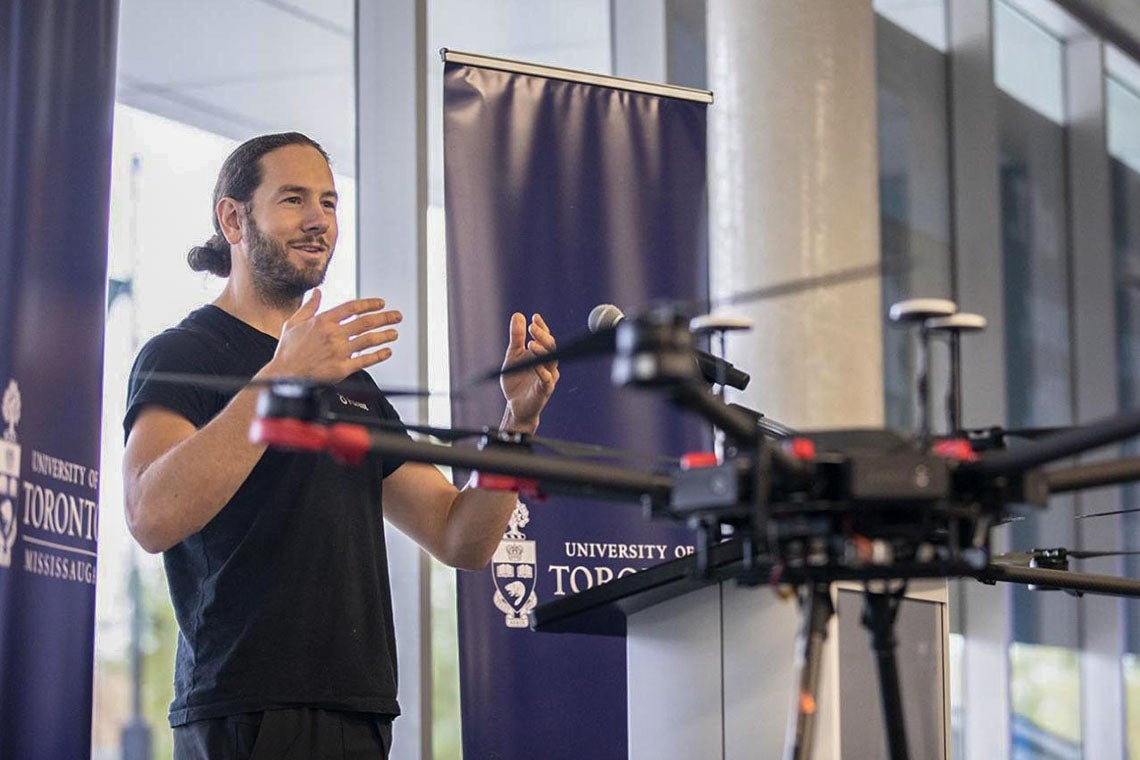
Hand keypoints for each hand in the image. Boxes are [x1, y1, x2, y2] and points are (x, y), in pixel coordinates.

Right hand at [260, 289, 402, 382]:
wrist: (284, 375)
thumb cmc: (288, 350)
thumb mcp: (293, 323)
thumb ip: (309, 307)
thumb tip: (317, 293)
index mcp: (323, 321)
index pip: (352, 307)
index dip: (369, 304)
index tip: (381, 304)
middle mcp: (333, 334)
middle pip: (365, 322)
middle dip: (385, 317)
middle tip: (397, 316)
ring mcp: (338, 351)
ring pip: (368, 340)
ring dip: (385, 335)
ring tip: (394, 333)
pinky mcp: (341, 368)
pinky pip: (365, 360)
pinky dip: (379, 355)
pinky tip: (387, 351)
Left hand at [500, 312, 558, 433]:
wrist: (515, 405)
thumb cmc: (516, 380)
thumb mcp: (513, 355)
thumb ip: (516, 337)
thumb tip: (518, 315)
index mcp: (542, 354)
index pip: (546, 337)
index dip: (542, 327)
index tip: (535, 317)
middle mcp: (548, 364)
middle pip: (552, 346)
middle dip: (543, 335)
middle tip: (532, 327)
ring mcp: (548, 377)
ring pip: (552, 361)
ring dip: (543, 351)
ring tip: (531, 343)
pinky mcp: (545, 390)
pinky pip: (547, 379)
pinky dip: (542, 371)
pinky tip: (534, 364)